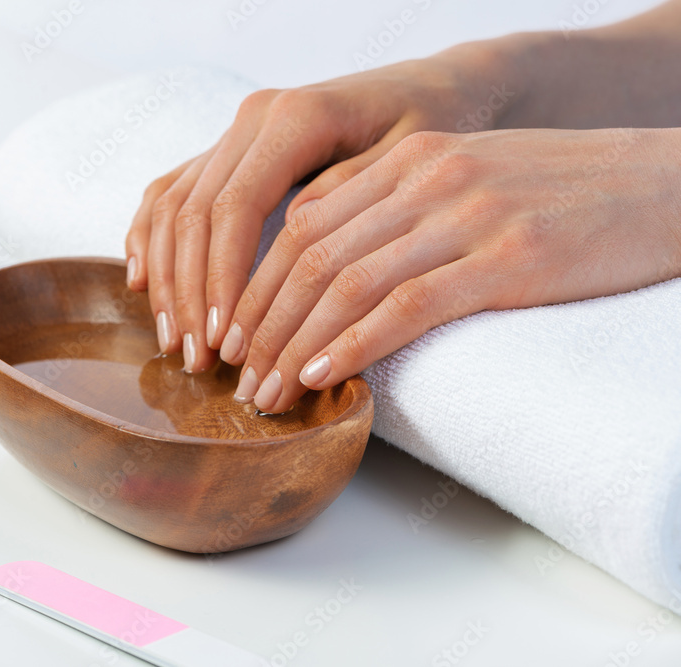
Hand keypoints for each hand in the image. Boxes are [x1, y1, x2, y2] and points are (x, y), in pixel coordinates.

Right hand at [124, 48, 511, 372]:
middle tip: (198, 361)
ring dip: (167, 280)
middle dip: (189, 293)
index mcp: (294, 118)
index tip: (223, 341)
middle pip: (194, 212)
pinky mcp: (228, 151)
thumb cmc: (432, 127)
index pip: (235, 206)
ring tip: (174, 344)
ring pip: (172, 206)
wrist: (431, 88)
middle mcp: (252, 120)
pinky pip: (170, 192)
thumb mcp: (411, 161)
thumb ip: (353, 198)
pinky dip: (149, 238)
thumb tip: (295, 246)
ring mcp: (234, 133)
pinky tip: (143, 284)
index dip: (221, 278)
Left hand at [230, 128, 680, 413]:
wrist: (668, 184)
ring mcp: (467, 214)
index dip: (257, 283)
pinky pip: (407, 305)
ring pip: (347, 283)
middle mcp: (428, 178)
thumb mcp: (471, 181)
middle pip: (310, 255)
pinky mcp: (509, 257)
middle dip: (262, 323)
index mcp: (411, 159)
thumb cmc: (567, 193)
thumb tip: (327, 262)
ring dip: (294, 345)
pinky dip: (354, 343)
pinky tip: (323, 375)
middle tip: (236, 376)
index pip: (303, 222)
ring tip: (266, 392)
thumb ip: (398, 208)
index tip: (233, 333)